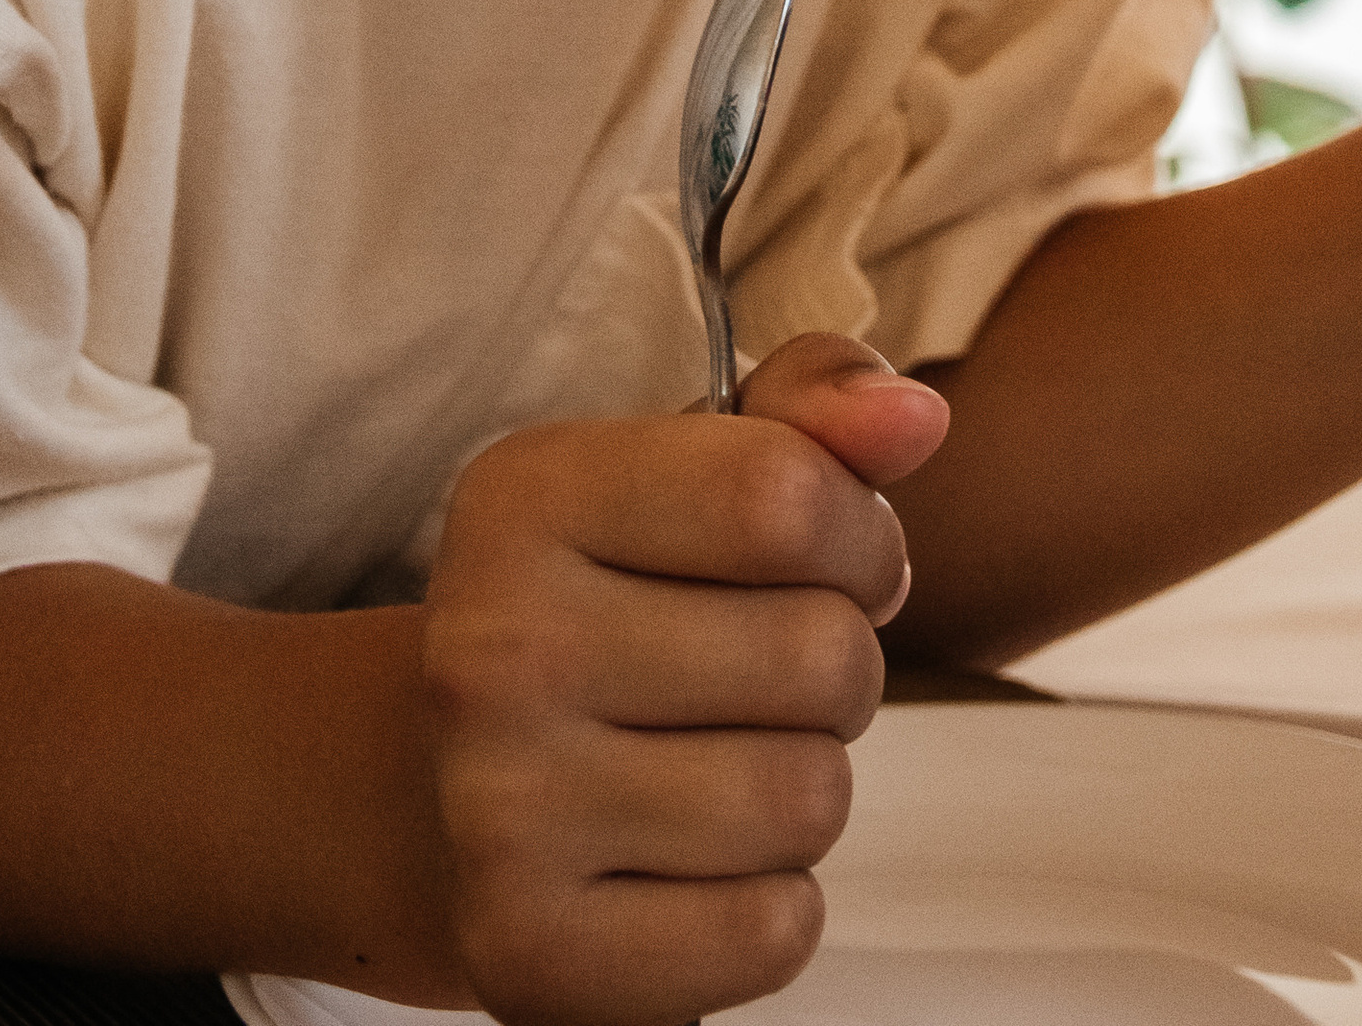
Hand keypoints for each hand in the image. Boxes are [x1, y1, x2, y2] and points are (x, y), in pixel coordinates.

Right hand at [421, 335, 948, 1022]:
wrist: (446, 797)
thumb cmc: (618, 603)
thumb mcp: (693, 462)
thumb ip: (817, 406)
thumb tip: (916, 418)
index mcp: (525, 498)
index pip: (786, 494)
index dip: (858, 533)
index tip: (830, 557)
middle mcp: (490, 649)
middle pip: (820, 655)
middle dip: (838, 664)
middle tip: (762, 674)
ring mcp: (498, 813)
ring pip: (807, 799)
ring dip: (804, 783)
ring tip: (722, 761)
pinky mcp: (531, 956)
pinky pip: (771, 933)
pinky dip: (769, 907)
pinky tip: (694, 864)